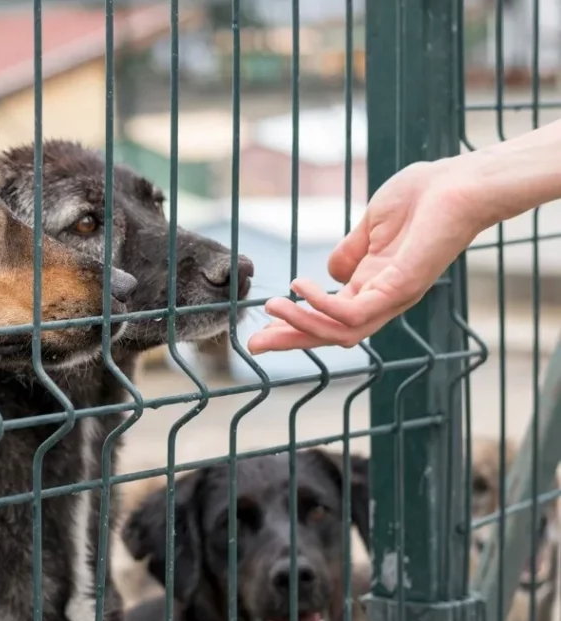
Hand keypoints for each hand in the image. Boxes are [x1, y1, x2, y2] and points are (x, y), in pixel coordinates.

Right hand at [246, 159, 486, 354]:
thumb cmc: (423, 196)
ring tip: (272, 307)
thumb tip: (329, 272)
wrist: (460, 182)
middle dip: (291, 340)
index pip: (330, 316)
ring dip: (301, 325)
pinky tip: (301, 286)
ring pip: (339, 332)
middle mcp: (383, 298)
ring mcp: (393, 296)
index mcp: (374, 285)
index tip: (264, 324)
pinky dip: (322, 305)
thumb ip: (350, 251)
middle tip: (254, 343)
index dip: (296, 323)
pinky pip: (353, 313)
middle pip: (331, 334)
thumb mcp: (371, 225)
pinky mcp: (401, 288)